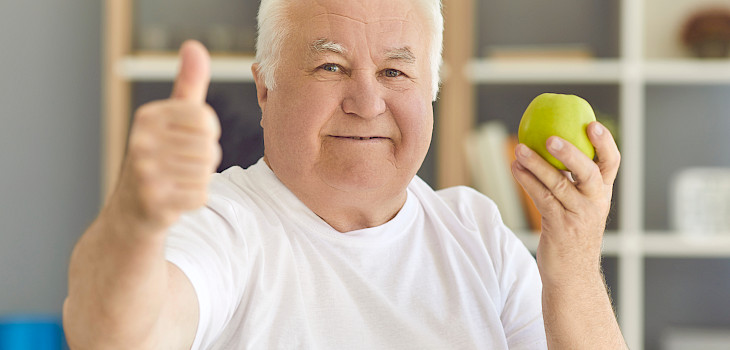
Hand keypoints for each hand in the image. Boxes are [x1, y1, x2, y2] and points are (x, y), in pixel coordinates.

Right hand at [110, 40, 221, 233]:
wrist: (130, 212)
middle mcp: (141, 141)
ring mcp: (145, 172)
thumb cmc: (158, 158)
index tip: (187, 141)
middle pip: (209, 147)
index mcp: (148, 117)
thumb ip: (188, 84)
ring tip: (176, 180)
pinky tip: (175, 197)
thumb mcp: (169, 118)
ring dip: (198, 179)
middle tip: (179, 166)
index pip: (205, 119)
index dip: (207, 133)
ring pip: (206, 172)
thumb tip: (195, 46)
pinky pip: (201, 195)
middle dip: (203, 160)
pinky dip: (195, 198)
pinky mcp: (154, 201)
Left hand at [511, 122, 619, 283]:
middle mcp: (594, 203)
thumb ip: (574, 181)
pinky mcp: (560, 227)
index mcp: (602, 193)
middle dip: (570, 153)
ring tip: (519, 150)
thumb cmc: (572, 234)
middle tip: (550, 137)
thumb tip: (551, 145)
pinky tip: (515, 169)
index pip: (611, 163)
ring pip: (558, 184)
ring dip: (536, 165)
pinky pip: (542, 198)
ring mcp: (578, 216)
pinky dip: (527, 181)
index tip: (592, 123)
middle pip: (588, 172)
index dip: (605, 142)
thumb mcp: (580, 206)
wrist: (572, 274)